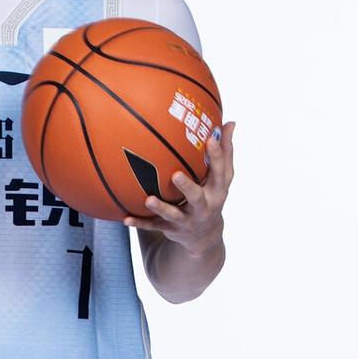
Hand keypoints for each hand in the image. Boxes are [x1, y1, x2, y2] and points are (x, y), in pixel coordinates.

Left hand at [124, 120, 234, 253]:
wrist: (204, 236)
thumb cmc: (211, 195)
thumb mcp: (221, 178)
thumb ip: (225, 151)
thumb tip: (232, 122)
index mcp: (218, 190)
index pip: (221, 172)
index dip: (217, 156)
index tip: (210, 139)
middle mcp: (205, 207)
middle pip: (197, 198)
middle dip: (187, 188)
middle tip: (175, 175)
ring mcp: (188, 220)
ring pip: (173, 215)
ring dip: (161, 208)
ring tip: (149, 199)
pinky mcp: (172, 229)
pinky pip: (154, 226)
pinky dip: (140, 223)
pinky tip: (125, 219)